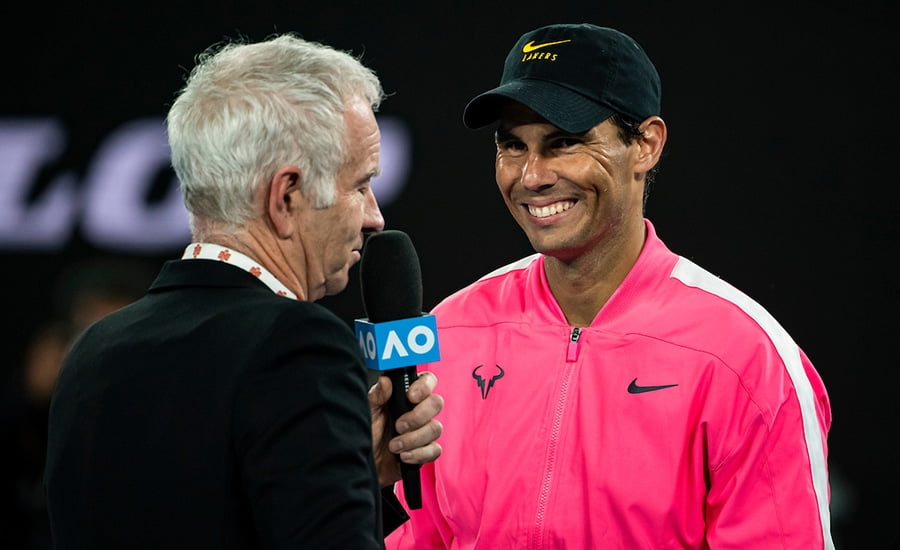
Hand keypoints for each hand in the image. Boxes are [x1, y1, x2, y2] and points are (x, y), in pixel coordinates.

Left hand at [369, 371, 442, 486]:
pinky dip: (418, 454)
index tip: (410, 397)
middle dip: (419, 416)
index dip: (424, 386)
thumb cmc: (367, 434)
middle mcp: (418, 411)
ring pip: (436, 428)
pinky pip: (435, 450)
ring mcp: (424, 431)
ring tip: (394, 446)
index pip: (427, 381)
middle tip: (399, 425)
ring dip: (413, 439)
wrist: (366, 463)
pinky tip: (403, 456)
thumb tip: (385, 380)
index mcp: (405, 396)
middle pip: (437, 403)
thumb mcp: (368, 413)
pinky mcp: (426, 451)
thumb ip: (377, 396)